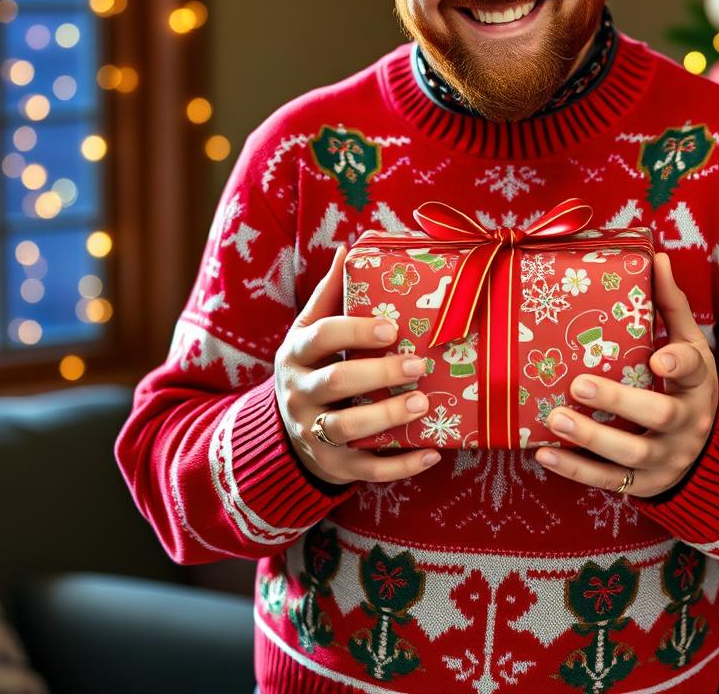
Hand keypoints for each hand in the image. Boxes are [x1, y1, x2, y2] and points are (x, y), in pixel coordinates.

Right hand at [274, 246, 441, 486]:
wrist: (285, 431)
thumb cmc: (313, 366)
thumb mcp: (310, 330)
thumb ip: (331, 294)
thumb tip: (350, 249)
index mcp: (297, 353)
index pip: (321, 336)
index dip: (355, 331)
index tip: (392, 328)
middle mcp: (300, 393)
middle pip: (336, 382)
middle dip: (378, 373)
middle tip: (419, 365)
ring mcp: (314, 432)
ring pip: (348, 429)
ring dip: (388, 417)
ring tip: (424, 404)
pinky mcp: (333, 466)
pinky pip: (366, 470)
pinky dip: (400, 465)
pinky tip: (432, 454)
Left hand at [533, 252, 718, 497]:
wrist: (706, 454)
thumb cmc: (685, 383)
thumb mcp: (689, 344)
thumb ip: (671, 306)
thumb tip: (658, 257)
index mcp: (698, 383)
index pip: (695, 369)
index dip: (680, 363)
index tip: (659, 355)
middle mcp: (687, 424)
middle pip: (659, 414)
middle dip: (619, 401)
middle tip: (579, 385)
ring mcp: (667, 459)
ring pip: (631, 454)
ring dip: (591, 438)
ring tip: (555, 419)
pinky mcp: (645, 486)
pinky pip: (609, 482)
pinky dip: (576, 470)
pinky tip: (544, 453)